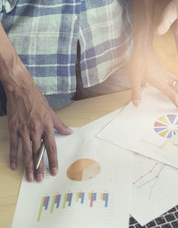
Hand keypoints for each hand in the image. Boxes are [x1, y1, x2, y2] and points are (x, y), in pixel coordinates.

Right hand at [5, 63, 71, 181]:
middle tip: (39, 179)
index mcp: (47, 127)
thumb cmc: (37, 101)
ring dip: (28, 166)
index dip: (53, 160)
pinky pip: (14, 146)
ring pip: (27, 152)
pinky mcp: (13, 129)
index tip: (54, 171)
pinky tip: (15, 166)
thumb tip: (70, 132)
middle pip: (38, 153)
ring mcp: (23, 130)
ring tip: (29, 177)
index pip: (51, 148)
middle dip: (39, 168)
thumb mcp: (52, 112)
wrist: (21, 90)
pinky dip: (14, 157)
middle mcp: (36, 130)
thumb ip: (60, 125)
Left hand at [129, 44, 177, 111]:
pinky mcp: (163, 69)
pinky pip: (175, 76)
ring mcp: (165, 73)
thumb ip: (136, 92)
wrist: (142, 48)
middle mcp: (165, 78)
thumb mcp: (134, 79)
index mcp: (160, 82)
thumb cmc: (138, 62)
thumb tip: (136, 104)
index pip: (172, 95)